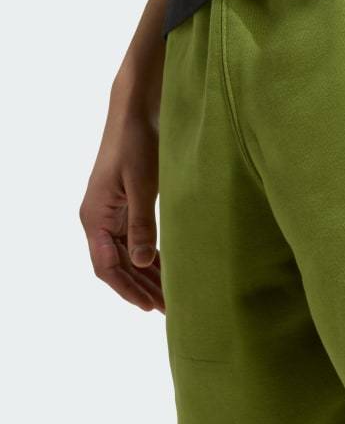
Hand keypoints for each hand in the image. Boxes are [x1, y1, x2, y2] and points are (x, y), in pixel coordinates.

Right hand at [80, 76, 163, 311]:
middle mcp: (99, 220)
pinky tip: (168, 271)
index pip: (106, 267)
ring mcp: (111, 215)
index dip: (127, 289)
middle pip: (117, 266)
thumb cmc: (137, 145)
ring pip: (127, 257)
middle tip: (167, 309)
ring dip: (146, 277)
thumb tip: (143, 262)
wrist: (137, 114)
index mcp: (95, 217)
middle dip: (141, 288)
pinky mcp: (126, 208)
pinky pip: (135, 242)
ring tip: (169, 298)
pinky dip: (151, 258)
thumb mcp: (142, 186)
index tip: (148, 306)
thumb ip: (142, 225)